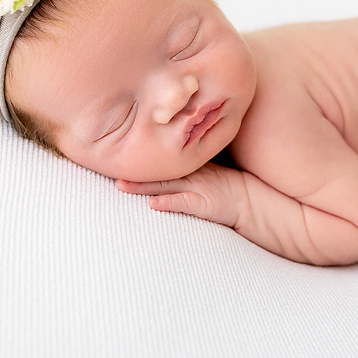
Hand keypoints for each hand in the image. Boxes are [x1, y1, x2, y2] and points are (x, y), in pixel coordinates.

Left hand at [115, 162, 245, 227]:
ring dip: (142, 186)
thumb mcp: (204, 170)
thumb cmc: (224, 186)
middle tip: (109, 167)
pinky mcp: (202, 204)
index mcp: (188, 165)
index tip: (117, 154)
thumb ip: (185, 163)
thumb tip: (162, 153)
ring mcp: (195, 188)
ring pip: (164, 185)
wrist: (249, 200)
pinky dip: (168, 203)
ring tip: (121, 186)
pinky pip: (182, 203)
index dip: (140, 156)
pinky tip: (153, 204)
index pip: (161, 159)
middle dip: (133, 171)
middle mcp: (188, 174)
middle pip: (156, 171)